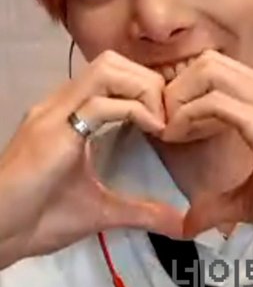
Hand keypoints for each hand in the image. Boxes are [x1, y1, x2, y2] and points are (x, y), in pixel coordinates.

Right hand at [0, 50, 185, 268]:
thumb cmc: (39, 220)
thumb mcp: (101, 211)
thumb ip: (140, 211)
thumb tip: (179, 224)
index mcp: (67, 114)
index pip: (111, 74)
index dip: (144, 88)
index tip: (166, 120)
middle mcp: (59, 104)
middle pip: (112, 62)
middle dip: (148, 82)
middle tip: (166, 118)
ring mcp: (53, 113)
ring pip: (107, 70)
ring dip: (142, 89)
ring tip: (159, 123)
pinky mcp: (52, 130)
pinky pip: (100, 103)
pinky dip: (135, 110)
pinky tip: (152, 131)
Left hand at [160, 50, 252, 254]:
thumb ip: (219, 203)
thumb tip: (189, 221)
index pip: (218, 71)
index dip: (186, 93)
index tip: (171, 127)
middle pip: (208, 61)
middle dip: (176, 88)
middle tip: (164, 124)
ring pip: (208, 70)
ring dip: (178, 97)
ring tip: (168, 131)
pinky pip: (213, 101)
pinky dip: (187, 116)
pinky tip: (177, 138)